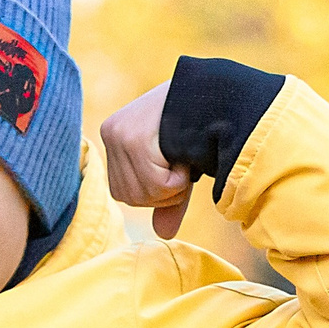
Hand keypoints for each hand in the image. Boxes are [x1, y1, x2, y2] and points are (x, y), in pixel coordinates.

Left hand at [100, 82, 193, 239]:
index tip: (175, 167)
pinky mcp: (132, 137)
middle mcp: (111, 134)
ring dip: (173, 185)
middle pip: (130, 197)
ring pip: (144, 193)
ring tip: (183, 155)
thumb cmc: (199, 129)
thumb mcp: (179, 169)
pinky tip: (184, 153)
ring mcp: (118, 135)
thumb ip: (168, 200)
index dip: (154, 192)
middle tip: (181, 163)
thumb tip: (162, 234)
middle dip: (163, 192)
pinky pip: (155, 184)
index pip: (124, 194)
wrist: (217, 93)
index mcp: (115, 138)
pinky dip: (178, 179)